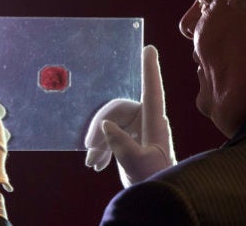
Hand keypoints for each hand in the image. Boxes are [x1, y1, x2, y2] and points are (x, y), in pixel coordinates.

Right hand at [84, 45, 175, 186]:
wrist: (155, 197)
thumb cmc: (155, 179)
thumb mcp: (138, 164)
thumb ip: (122, 144)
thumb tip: (108, 126)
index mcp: (154, 122)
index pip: (152, 89)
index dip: (150, 68)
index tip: (149, 48)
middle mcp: (146, 122)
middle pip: (118, 110)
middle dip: (101, 126)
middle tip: (90, 147)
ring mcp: (138, 131)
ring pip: (112, 124)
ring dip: (99, 141)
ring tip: (92, 161)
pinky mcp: (131, 141)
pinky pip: (112, 136)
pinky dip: (102, 148)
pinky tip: (96, 164)